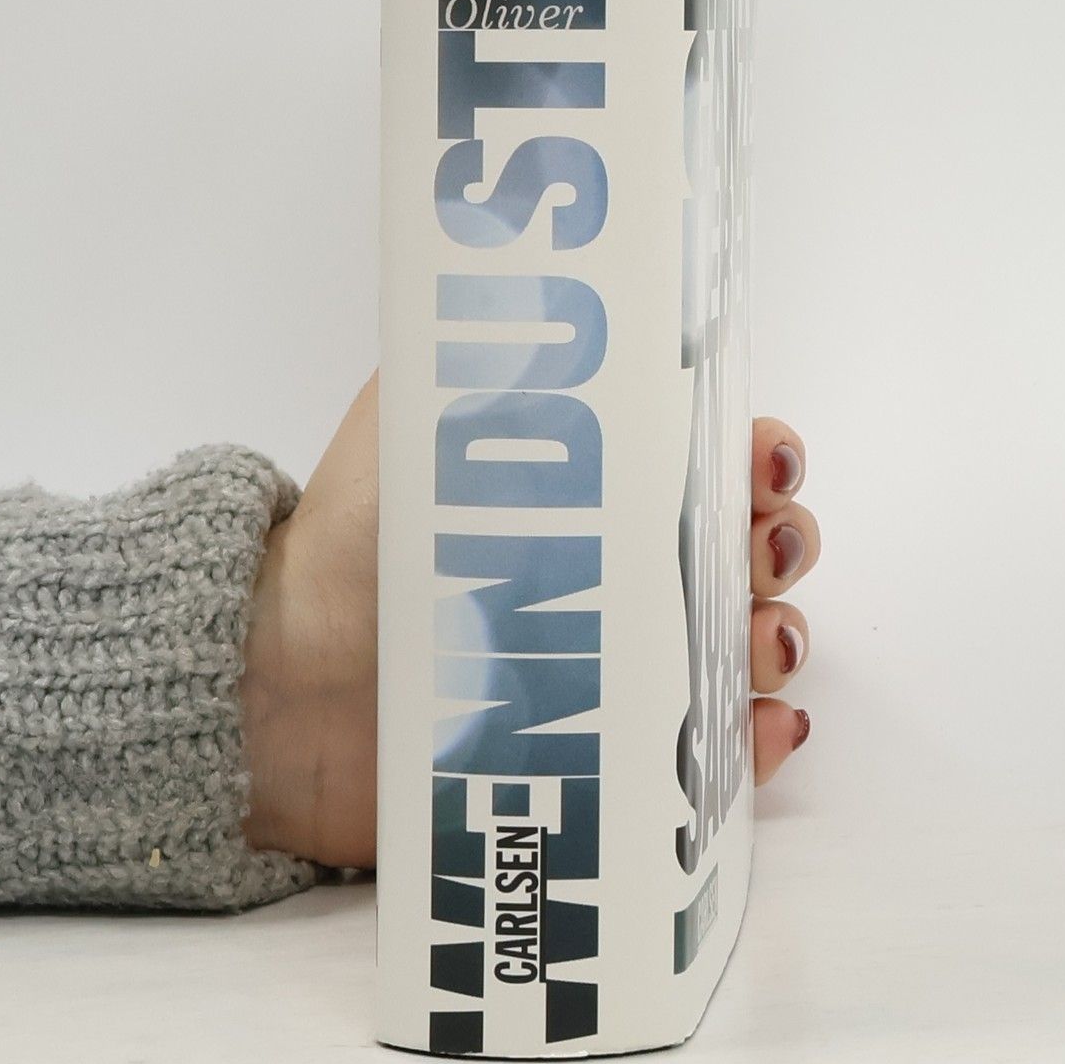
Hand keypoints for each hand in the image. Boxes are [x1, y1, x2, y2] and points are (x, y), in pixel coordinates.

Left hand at [241, 372, 819, 867]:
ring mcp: (618, 668)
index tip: (760, 464)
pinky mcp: (606, 763)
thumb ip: (494, 362)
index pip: (708, 459)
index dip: (755, 456)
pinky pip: (707, 757)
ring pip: (744, 646)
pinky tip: (764, 728)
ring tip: (762, 643)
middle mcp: (616, 570)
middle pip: (745, 549)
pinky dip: (755, 743)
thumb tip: (582, 300)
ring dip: (778, 639)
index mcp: (591, 485)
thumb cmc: (356, 544)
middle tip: (762, 551)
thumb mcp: (419, 418)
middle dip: (781, 541)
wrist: (284, 685)